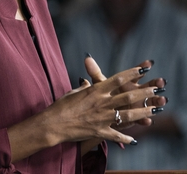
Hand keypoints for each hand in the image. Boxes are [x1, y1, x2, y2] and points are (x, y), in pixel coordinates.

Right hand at [45, 63, 160, 145]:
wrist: (53, 123)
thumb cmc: (60, 106)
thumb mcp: (73, 93)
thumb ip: (84, 88)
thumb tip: (87, 83)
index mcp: (95, 91)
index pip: (117, 79)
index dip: (132, 74)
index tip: (143, 70)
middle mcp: (102, 103)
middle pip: (128, 96)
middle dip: (145, 92)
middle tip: (157, 89)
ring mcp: (102, 118)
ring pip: (128, 115)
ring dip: (144, 112)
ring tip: (155, 110)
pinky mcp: (100, 131)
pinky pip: (116, 135)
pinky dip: (126, 138)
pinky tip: (134, 140)